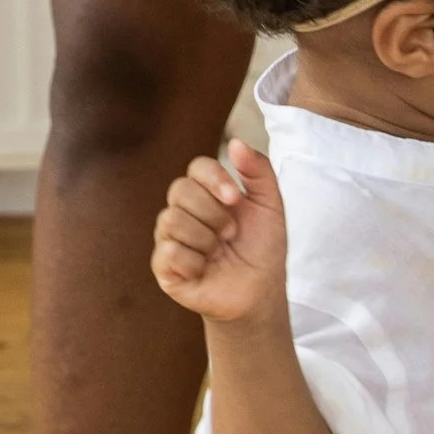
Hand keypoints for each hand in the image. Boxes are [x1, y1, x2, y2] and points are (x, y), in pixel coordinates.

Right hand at [151, 141, 286, 323]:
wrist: (261, 292)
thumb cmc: (261, 249)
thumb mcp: (270, 206)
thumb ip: (258, 171)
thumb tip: (236, 142)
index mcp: (205, 193)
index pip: (196, 167)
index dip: (214, 178)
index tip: (235, 199)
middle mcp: (182, 211)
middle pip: (180, 190)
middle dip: (213, 214)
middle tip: (231, 233)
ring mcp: (170, 238)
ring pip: (171, 220)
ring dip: (206, 239)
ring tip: (219, 252)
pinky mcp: (164, 267)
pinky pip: (169, 251)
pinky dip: (194, 261)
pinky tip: (205, 269)